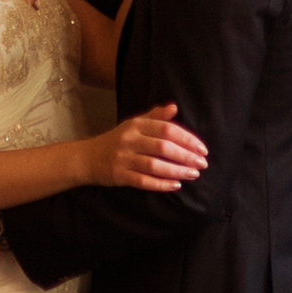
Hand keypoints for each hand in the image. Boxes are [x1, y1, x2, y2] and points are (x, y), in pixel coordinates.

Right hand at [83, 103, 207, 194]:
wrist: (89, 157)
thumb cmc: (117, 140)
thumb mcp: (134, 124)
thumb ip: (155, 116)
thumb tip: (174, 107)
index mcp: (136, 125)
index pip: (166, 129)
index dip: (187, 139)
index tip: (202, 148)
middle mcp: (130, 140)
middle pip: (163, 147)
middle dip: (185, 156)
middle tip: (202, 164)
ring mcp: (124, 158)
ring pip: (154, 165)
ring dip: (177, 170)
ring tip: (193, 174)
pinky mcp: (120, 175)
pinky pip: (143, 181)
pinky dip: (161, 184)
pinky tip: (175, 185)